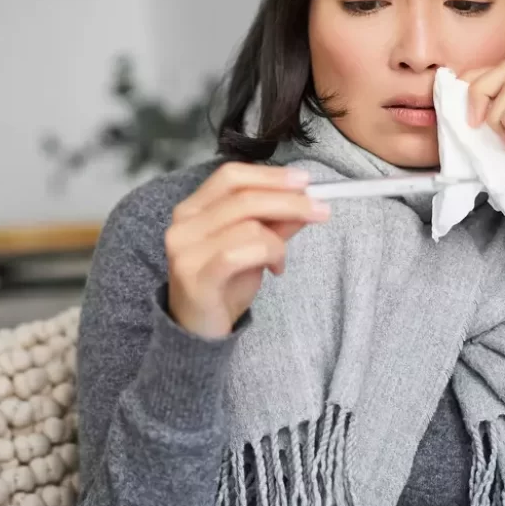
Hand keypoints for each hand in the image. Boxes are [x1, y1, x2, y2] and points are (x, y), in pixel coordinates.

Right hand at [166, 162, 329, 338]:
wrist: (198, 330)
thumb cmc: (223, 284)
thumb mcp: (253, 246)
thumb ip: (274, 222)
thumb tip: (305, 199)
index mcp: (193, 208)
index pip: (231, 176)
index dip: (269, 175)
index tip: (304, 181)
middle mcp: (183, 224)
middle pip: (243, 197)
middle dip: (288, 201)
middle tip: (320, 209)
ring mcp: (186, 250)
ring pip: (248, 226)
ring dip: (278, 241)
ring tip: (281, 259)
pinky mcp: (195, 276)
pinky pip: (241, 254)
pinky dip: (268, 255)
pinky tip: (275, 269)